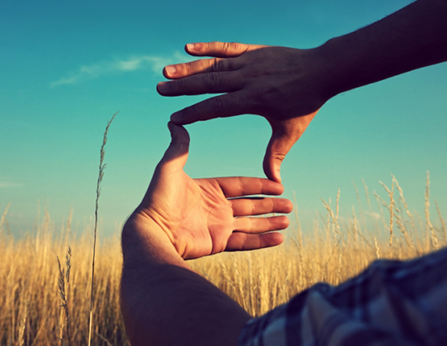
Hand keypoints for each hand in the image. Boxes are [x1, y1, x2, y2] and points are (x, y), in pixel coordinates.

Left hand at [128, 122, 292, 259]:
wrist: (153, 231)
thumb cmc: (159, 199)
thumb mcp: (169, 168)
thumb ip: (178, 147)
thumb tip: (175, 122)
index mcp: (208, 189)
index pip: (240, 185)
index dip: (259, 185)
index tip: (278, 184)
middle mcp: (215, 208)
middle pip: (249, 204)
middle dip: (270, 204)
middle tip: (289, 204)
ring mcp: (217, 227)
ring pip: (250, 223)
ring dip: (269, 222)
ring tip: (288, 221)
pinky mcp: (218, 243)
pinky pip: (245, 242)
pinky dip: (262, 241)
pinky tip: (279, 239)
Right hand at [157, 42, 329, 182]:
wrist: (324, 70)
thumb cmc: (306, 104)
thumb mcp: (290, 132)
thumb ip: (277, 155)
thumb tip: (274, 182)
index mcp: (253, 99)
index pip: (217, 107)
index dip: (194, 113)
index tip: (174, 119)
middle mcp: (247, 79)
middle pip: (208, 83)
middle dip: (182, 88)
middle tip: (159, 90)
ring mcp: (249, 62)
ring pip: (213, 64)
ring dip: (188, 68)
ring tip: (166, 71)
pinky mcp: (253, 50)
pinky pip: (227, 47)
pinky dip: (207, 46)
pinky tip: (188, 47)